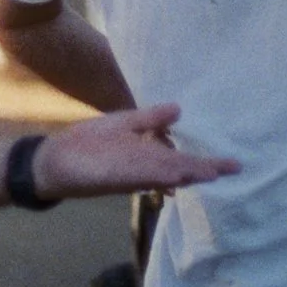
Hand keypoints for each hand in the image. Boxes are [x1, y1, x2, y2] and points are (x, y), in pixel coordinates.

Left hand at [34, 103, 238, 199]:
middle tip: (233, 170)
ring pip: (160, 173)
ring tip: (209, 173)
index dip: (206, 162)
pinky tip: (170, 175)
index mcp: (146, 156)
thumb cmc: (87, 145)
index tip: (234, 164)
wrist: (53, 161)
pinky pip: (135, 176)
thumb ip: (150, 119)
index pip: (181, 158)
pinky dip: (152, 176)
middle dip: (202, 169)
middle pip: (177, 168)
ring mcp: (127, 173)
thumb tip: (179, 109)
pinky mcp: (110, 176)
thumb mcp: (121, 124)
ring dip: (183, 173)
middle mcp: (141, 167)